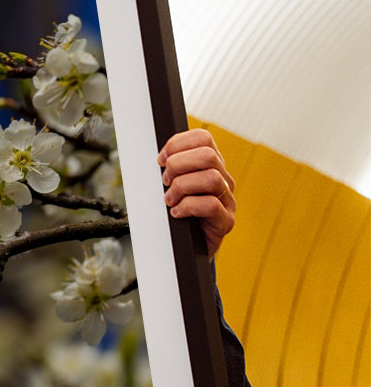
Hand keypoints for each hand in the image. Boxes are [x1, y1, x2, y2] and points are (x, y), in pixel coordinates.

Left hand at [158, 129, 235, 256]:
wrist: (187, 248)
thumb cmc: (177, 214)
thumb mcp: (172, 186)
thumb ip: (170, 169)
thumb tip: (158, 158)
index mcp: (211, 165)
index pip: (203, 138)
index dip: (177, 144)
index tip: (160, 160)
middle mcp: (223, 179)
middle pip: (208, 155)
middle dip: (178, 165)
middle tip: (165, 181)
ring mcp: (227, 200)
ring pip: (211, 178)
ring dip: (182, 187)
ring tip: (169, 200)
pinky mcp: (226, 221)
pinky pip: (211, 205)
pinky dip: (187, 207)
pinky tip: (177, 213)